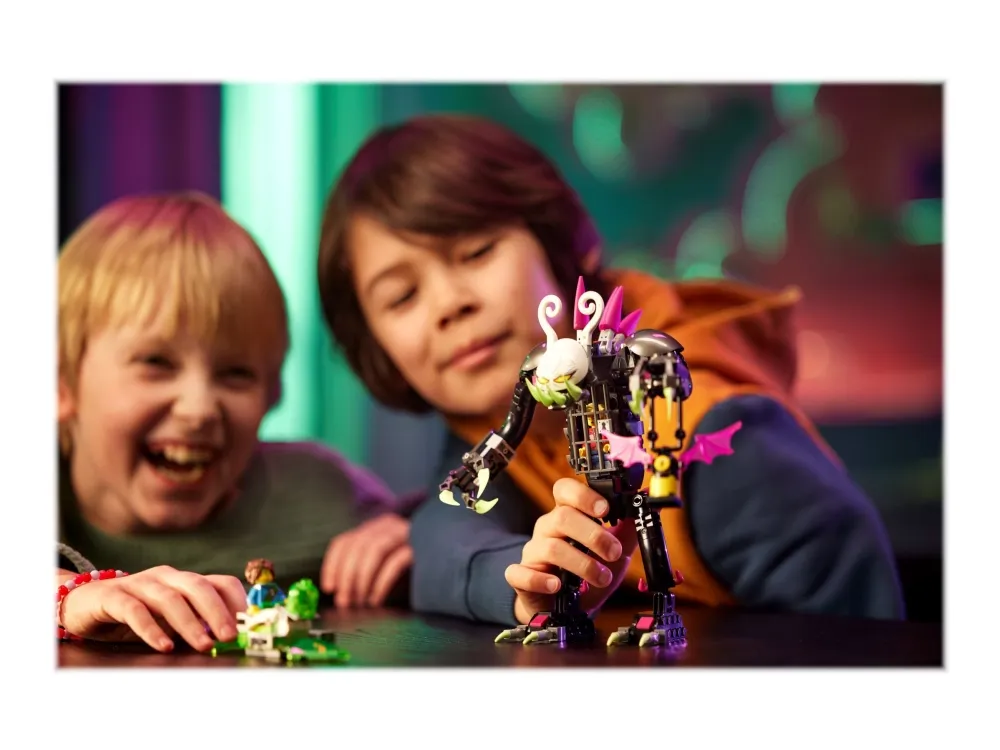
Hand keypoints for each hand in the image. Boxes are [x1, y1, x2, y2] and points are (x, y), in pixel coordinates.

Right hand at [59, 565, 245, 652]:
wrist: (84, 604)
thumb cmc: (136, 614)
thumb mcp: (170, 618)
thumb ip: (196, 623)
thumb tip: (228, 639)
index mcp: (185, 580)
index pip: (220, 582)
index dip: (237, 600)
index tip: (249, 623)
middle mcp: (166, 576)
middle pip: (198, 586)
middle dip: (217, 611)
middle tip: (230, 635)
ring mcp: (139, 583)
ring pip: (169, 598)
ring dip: (190, 623)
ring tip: (203, 645)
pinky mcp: (113, 596)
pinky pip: (135, 610)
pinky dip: (152, 628)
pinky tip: (164, 645)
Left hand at [320, 513, 412, 607]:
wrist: (446, 569)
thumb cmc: (407, 574)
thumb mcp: (379, 569)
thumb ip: (359, 573)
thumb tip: (337, 594)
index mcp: (373, 528)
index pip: (344, 541)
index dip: (332, 565)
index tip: (329, 588)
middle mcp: (388, 525)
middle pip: (358, 545)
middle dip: (346, 576)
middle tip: (344, 603)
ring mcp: (406, 533)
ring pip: (374, 549)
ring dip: (361, 579)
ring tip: (358, 602)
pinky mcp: (421, 547)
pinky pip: (395, 562)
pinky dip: (380, 583)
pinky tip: (376, 600)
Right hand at [505, 478, 638, 623]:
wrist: (565, 611)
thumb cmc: (587, 575)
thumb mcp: (613, 554)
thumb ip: (627, 533)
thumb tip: (644, 510)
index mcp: (566, 515)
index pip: (565, 490)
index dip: (583, 495)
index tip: (605, 510)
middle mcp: (547, 529)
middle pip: (562, 517)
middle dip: (593, 535)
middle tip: (615, 552)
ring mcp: (532, 553)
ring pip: (551, 548)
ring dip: (582, 564)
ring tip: (603, 578)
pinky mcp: (520, 577)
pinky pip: (520, 574)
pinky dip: (540, 580)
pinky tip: (557, 586)